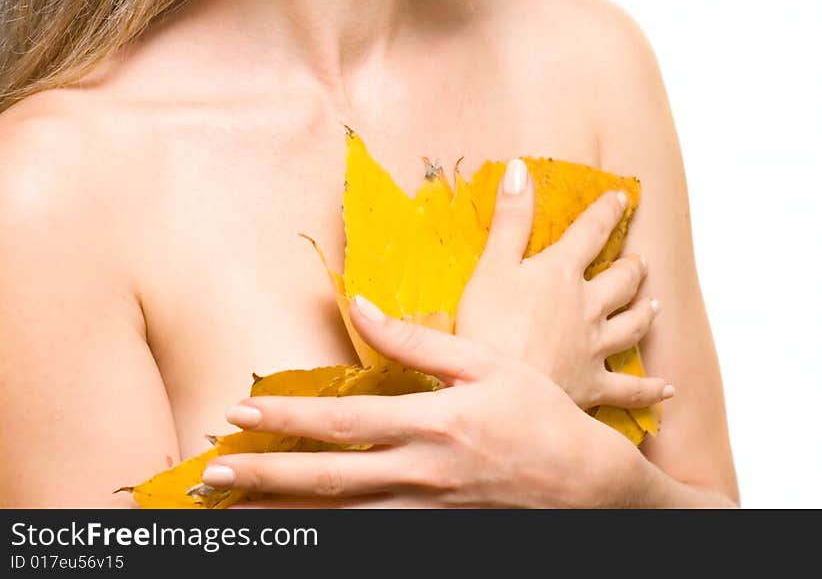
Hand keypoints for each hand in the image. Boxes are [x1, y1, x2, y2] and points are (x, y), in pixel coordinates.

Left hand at [212, 296, 639, 509]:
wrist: (584, 484)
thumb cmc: (536, 413)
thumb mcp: (483, 361)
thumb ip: (417, 339)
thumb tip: (362, 307)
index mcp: (431, 423)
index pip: (343, 422)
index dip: (288, 418)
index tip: (241, 412)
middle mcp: (420, 475)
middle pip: (327, 481)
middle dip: (264, 479)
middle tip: (213, 476)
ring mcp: (425, 513)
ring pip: (341, 518)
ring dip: (286, 516)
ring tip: (236, 512)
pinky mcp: (433, 535)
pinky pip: (370, 538)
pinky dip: (331, 536)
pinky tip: (300, 533)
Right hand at [454, 159, 670, 411]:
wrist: (501, 395)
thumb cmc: (488, 328)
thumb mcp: (492, 265)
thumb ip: (510, 218)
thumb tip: (520, 169)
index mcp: (562, 272)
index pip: (590, 232)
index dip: (606, 212)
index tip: (621, 198)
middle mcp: (588, 306)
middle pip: (620, 280)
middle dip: (632, 267)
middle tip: (640, 260)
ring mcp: (595, 348)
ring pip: (631, 326)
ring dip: (644, 313)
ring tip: (653, 305)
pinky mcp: (594, 387)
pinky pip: (631, 389)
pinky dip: (651, 389)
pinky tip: (667, 388)